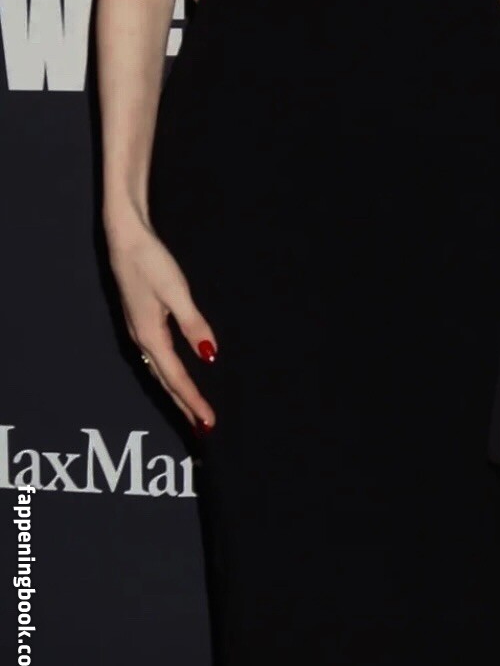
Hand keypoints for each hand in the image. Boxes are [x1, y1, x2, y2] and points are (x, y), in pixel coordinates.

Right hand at [106, 221, 217, 429]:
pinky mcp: (141, 320)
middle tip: (203, 427)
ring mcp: (139, 330)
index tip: (208, 423)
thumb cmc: (150, 261)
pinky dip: (169, 373)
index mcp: (151, 336)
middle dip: (184, 404)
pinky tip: (174, 373)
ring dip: (176, 391)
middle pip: (166, 380)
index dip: (193, 401)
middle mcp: (142, 339)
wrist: (124, 237)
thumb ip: (193, 324)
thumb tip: (210, 356)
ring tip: (192, 408)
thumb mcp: (177, 291)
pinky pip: (156, 357)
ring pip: (159, 370)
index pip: (177, 378)